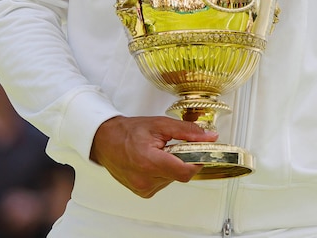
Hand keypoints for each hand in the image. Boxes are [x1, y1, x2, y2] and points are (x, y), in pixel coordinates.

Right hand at [90, 114, 217, 197]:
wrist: (107, 141)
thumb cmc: (130, 131)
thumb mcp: (161, 124)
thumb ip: (187, 131)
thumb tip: (209, 137)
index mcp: (149, 162)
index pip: (184, 172)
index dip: (197, 161)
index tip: (202, 151)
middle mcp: (145, 180)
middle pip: (180, 174)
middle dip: (184, 159)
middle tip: (175, 144)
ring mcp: (143, 188)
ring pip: (173, 178)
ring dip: (173, 164)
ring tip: (161, 151)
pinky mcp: (142, 192)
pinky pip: (163, 182)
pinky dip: (165, 171)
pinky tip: (155, 159)